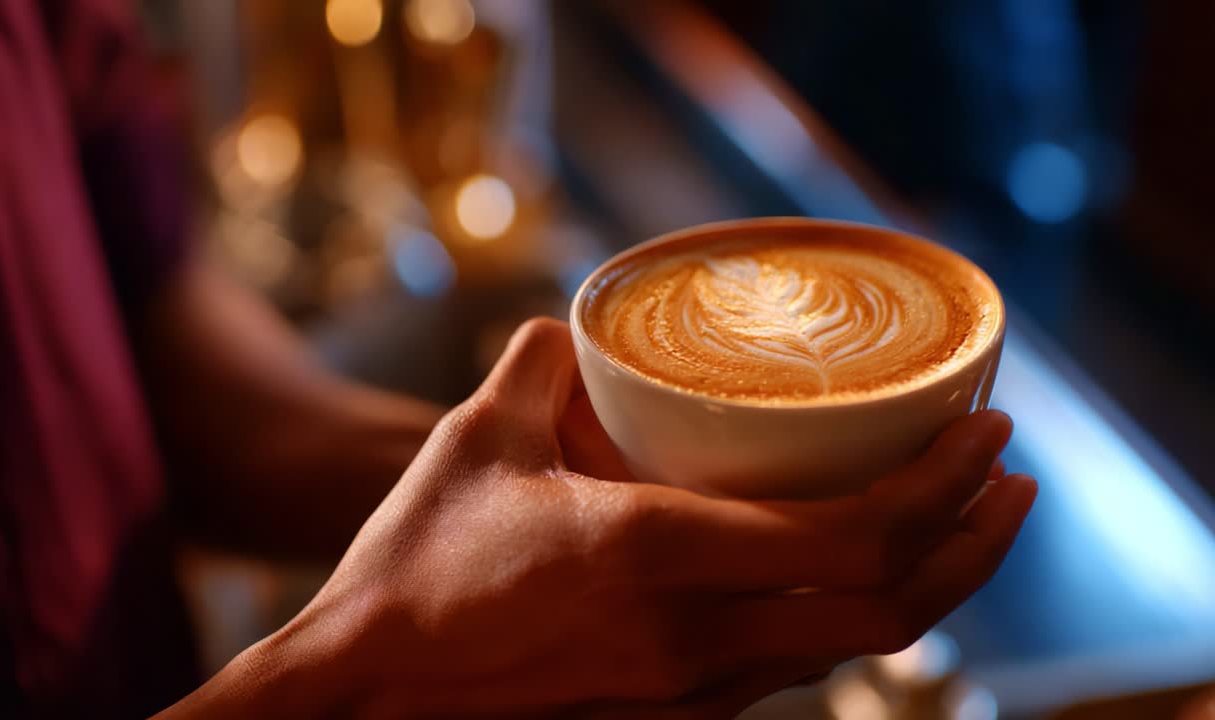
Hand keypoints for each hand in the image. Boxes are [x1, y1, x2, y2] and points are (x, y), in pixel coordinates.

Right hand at [162, 319, 1034, 719]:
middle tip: (1008, 482)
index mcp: (655, 556)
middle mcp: (694, 637)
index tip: (989, 434)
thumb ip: (533, 367)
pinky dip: (848, 617)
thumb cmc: (411, 573)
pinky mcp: (671, 713)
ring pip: (850, 649)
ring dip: (923, 586)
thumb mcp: (472, 444)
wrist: (366, 698)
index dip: (943, 488)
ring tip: (952, 524)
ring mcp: (689, 691)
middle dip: (973, 546)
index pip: (854, 538)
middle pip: (890, 610)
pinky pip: (791, 665)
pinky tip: (842, 576)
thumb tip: (567, 328)